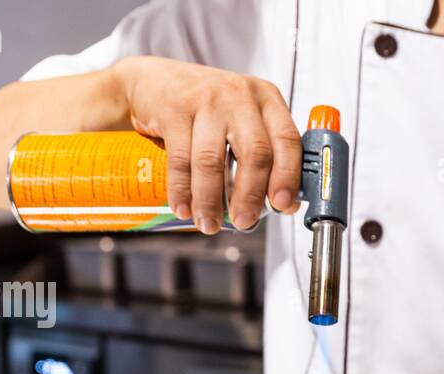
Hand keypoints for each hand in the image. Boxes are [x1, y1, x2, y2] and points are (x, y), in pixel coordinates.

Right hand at [113, 56, 301, 233]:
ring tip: (209, 223)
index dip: (288, 177)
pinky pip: (180, 159)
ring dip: (210, 200)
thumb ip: (265, 155)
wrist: (156, 81)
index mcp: (267, 99)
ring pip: (213, 161)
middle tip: (244, 221)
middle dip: (250, 196)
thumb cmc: (208, 107)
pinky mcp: (173, 109)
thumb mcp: (243, 120)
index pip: (287, 140)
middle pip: (254, 153)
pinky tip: (183, 208)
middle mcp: (240, 96)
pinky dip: (181, 191)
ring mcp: (206, 100)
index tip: (282, 205)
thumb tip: (283, 203)